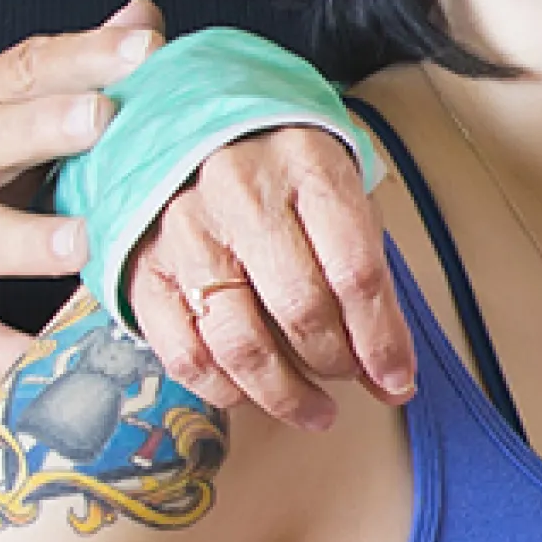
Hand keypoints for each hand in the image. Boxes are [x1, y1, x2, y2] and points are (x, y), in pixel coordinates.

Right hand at [0, 0, 161, 380]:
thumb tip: (140, 16)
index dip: (81, 57)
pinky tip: (47, 351)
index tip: (147, 47)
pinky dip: (4, 346)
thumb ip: (62, 76)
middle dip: (41, 127)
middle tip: (102, 117)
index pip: (17, 72)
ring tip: (83, 238)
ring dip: (27, 238)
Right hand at [122, 124, 410, 431]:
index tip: (398, 378)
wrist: (197, 131)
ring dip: (283, 393)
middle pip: (300, 308)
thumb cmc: (287, 173)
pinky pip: (182, 351)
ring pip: (238, 341)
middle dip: (337, 363)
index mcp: (308, 169)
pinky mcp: (143, 268)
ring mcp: (185, 233)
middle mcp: (242, 197)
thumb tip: (391, 369)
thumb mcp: (341, 193)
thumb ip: (366, 272)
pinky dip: (222, 389)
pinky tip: (252, 396)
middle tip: (357, 382)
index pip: (355, 271)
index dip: (381, 338)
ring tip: (315, 410)